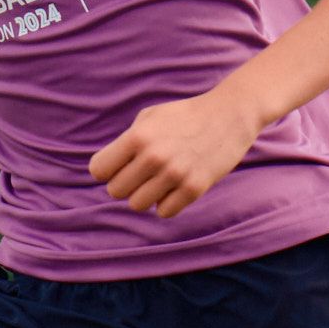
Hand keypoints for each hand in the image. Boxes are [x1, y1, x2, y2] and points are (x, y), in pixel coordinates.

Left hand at [88, 88, 262, 219]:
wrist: (229, 115)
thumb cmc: (185, 116)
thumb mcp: (150, 117)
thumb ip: (127, 142)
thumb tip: (108, 170)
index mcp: (137, 136)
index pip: (98, 170)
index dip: (107, 169)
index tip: (120, 165)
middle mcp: (154, 156)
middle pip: (116, 191)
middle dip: (126, 184)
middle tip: (142, 174)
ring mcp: (175, 174)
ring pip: (138, 205)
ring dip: (145, 195)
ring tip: (158, 181)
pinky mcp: (195, 188)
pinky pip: (164, 211)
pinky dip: (167, 203)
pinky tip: (175, 187)